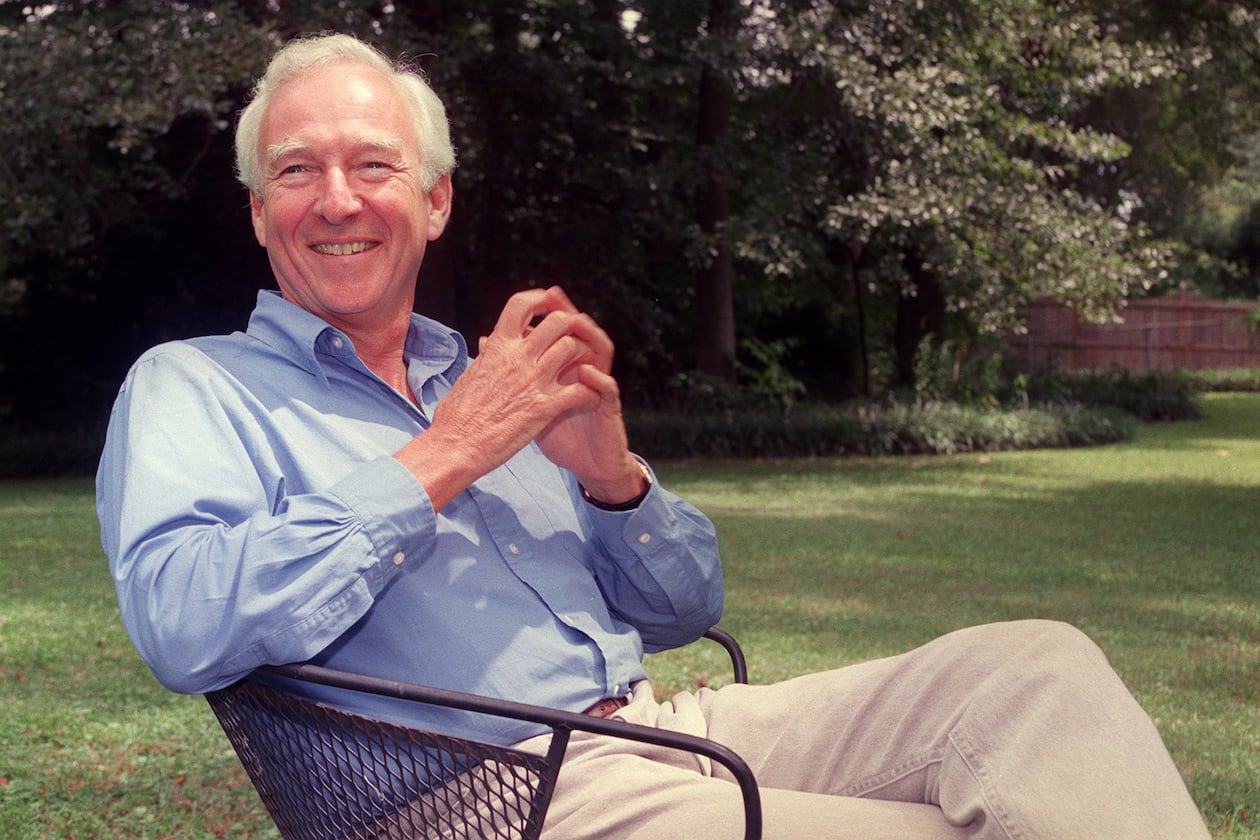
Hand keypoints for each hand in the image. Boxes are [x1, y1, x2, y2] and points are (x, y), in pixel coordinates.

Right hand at [395, 287, 641, 508]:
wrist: (455, 445)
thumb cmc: (455, 416)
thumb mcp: (469, 376)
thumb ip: (485, 357)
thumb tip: (487, 345)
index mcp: (498, 347)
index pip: (520, 305)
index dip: (539, 299)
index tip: (548, 305)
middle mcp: (518, 358)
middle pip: (557, 321)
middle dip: (571, 327)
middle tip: (574, 340)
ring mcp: (533, 381)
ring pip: (572, 348)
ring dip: (584, 356)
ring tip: (584, 368)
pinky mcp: (545, 407)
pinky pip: (580, 390)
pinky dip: (589, 392)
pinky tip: (587, 399)